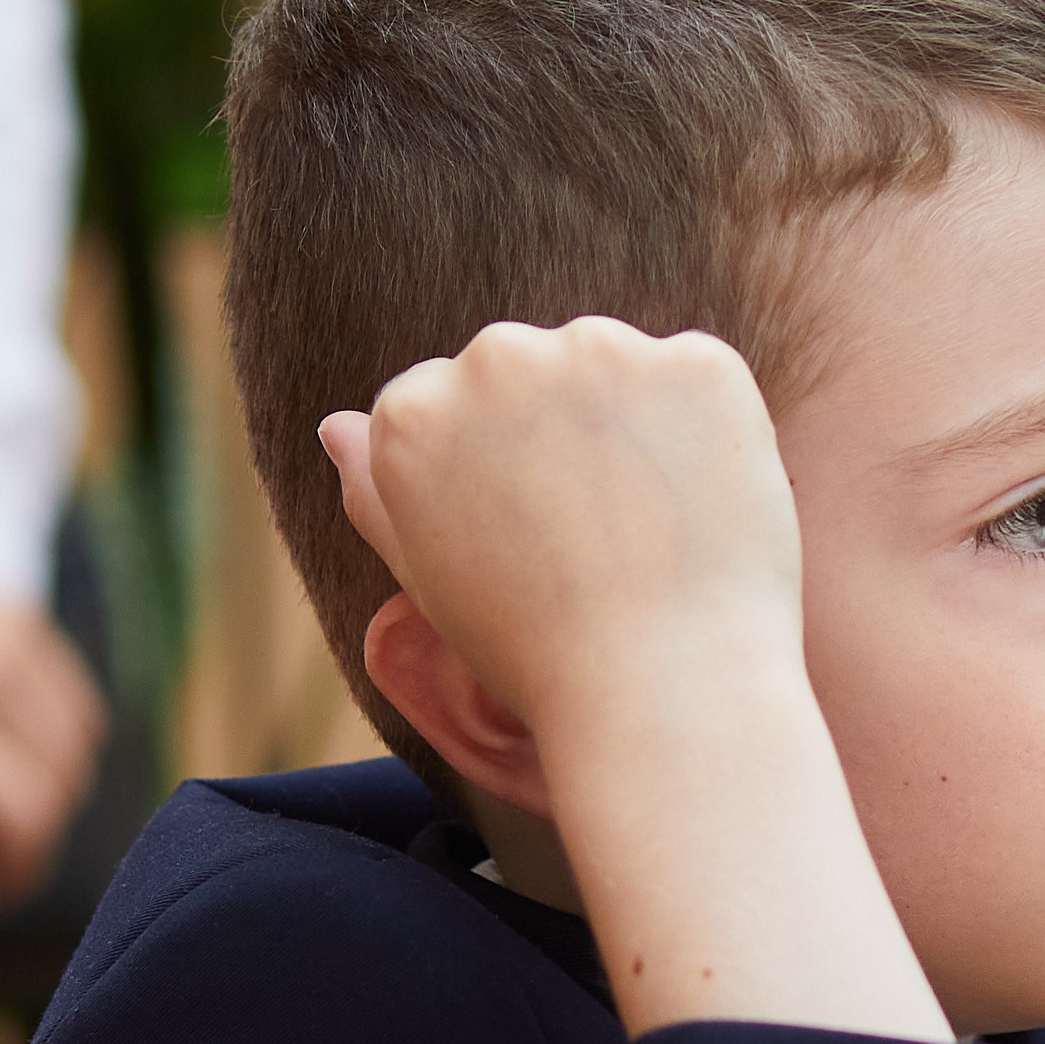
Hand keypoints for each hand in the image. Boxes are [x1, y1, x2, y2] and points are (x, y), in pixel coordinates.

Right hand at [325, 325, 951, 1043]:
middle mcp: (493, 361)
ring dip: (630, 419)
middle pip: (527, 369)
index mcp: (410, 413)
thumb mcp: (434, 579)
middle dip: (558, 431)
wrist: (664, 693)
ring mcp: (599, 350)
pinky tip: (700, 509)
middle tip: (596, 536)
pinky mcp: (694, 362)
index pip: (449, 402)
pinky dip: (706, 430)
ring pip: (612, 365)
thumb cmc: (539, 655)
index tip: (529, 539)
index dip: (496, 474)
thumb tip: (339, 427)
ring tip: (648, 528)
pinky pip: (696, 379)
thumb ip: (379, 494)